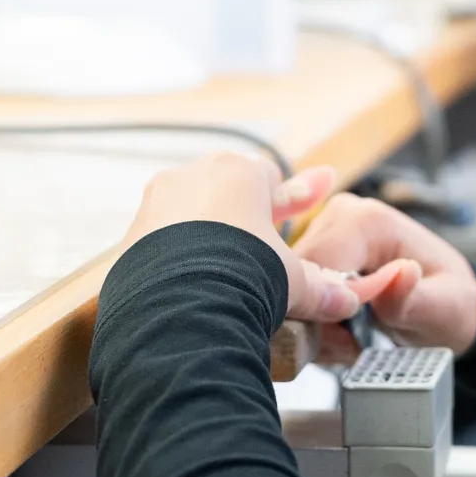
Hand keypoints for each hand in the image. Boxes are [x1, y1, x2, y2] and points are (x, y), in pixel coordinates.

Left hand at [116, 155, 404, 325]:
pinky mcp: (129, 238)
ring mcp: (155, 205)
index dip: (291, 197)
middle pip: (227, 193)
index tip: (305, 201)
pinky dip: (177, 259)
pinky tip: (190, 284)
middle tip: (263, 236)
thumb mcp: (293, 279)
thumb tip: (346, 302)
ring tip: (225, 269)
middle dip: (246, 216)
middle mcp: (191, 177)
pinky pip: (161, 243)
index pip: (270, 176)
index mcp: (237, 172)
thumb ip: (320, 287)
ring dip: (208, 237)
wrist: (181, 304)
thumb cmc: (242, 274)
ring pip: (190, 216)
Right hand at [291, 193, 475, 356]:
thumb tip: (403, 273)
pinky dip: (314, 323)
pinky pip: (294, 294)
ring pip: (292, 289)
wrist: (445, 302)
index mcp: (368, 219)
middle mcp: (338, 215)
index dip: (325, 310)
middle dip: (319, 323)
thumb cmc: (449, 303)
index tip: (351, 339)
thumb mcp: (444, 309)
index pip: (315, 266)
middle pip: (296, 278)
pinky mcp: (313, 252)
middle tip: (351, 347)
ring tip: (352, 341)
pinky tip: (342, 333)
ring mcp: (321, 231)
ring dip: (316, 327)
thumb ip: (416, 299)